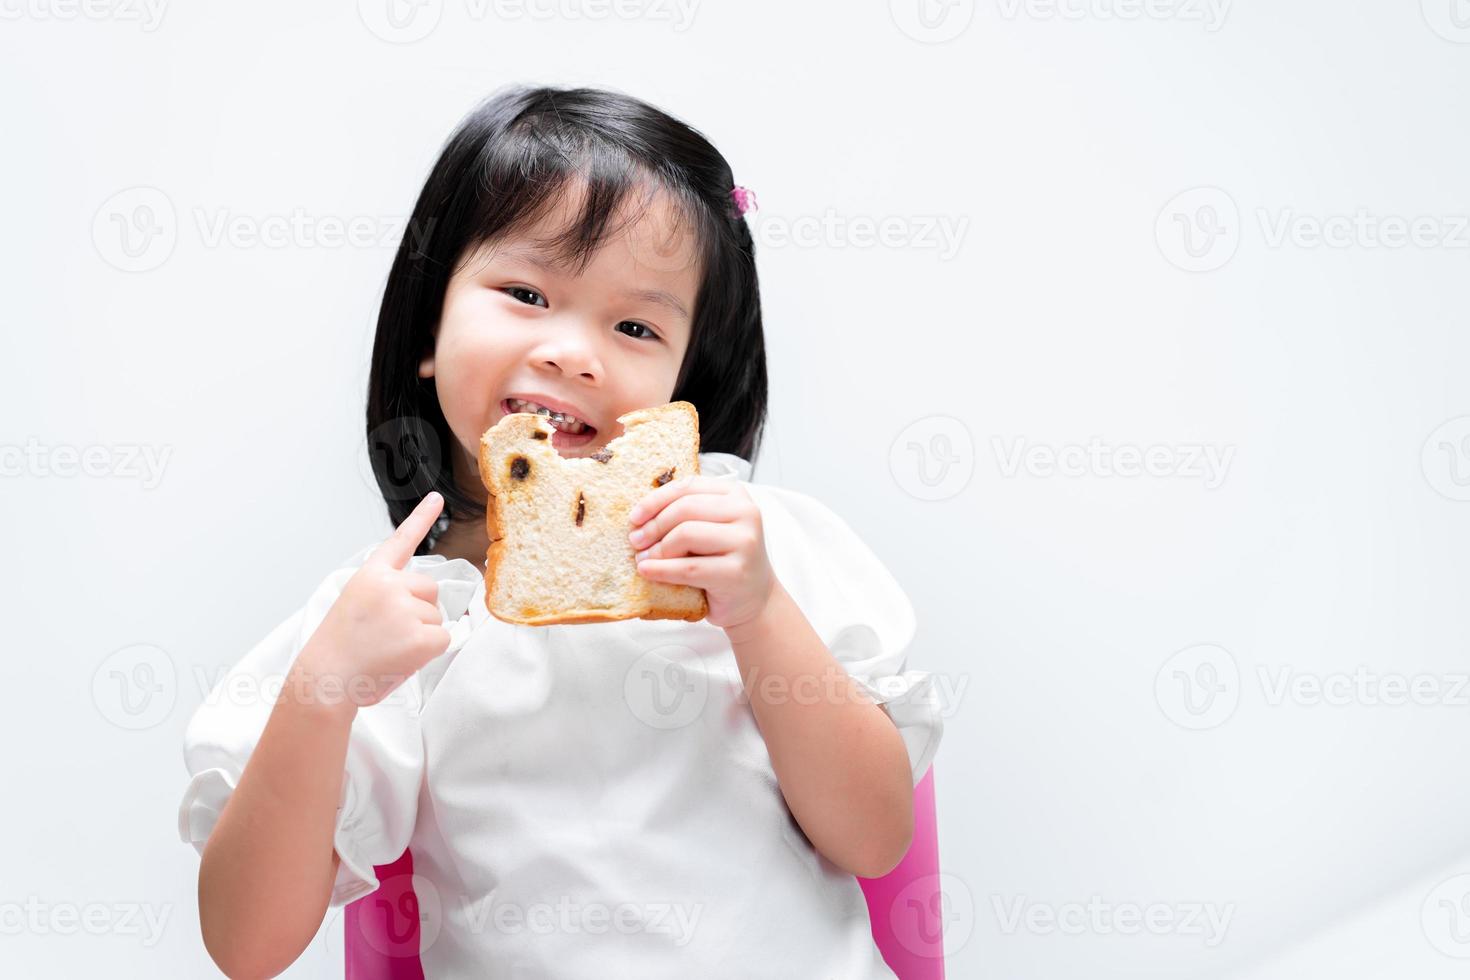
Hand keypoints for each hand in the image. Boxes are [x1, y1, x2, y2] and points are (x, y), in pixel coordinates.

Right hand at [298, 492, 451, 708]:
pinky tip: (400, 658)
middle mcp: (390, 585)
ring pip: (436, 617)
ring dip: (419, 635)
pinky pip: (442, 639)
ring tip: (386, 648)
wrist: (325, 680)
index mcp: (370, 576)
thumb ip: (385, 595)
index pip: (401, 541)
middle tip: (387, 633)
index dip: (421, 518)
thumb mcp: (354, 606)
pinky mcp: (420, 635)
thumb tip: (422, 602)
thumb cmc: (339, 650)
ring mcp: (406, 609)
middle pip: (430, 590)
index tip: (437, 497)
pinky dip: (428, 652)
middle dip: (419, 611)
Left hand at [628, 475, 776, 630]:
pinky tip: (646, 571)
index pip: (688, 487)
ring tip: (642, 559)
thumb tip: (640, 515)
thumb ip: (686, 514)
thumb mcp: (709, 529)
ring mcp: (744, 542)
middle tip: (635, 541)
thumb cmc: (723, 561)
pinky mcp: (736, 572)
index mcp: (735, 495)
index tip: (634, 517)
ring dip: (657, 549)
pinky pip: (688, 567)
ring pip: (686, 534)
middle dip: (654, 526)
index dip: (655, 500)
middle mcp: (745, 513)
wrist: (753, 599)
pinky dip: (661, 569)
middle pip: (685, 508)